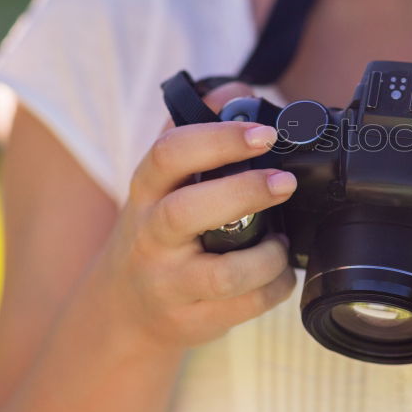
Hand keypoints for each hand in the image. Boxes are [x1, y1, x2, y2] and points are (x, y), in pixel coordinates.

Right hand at [95, 82, 298, 350]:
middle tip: (285, 181)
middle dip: (244, 193)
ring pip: (222, 273)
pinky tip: (281, 274)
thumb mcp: (165, 181)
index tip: (264, 133)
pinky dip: (274, 289)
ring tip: (282, 242)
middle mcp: (151, 236)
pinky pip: (243, 307)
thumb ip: (197, 129)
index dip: (218, 139)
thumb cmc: (160, 231)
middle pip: (188, 211)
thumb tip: (238, 91)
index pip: (169, 154)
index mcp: (147, 191)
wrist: (126, 309)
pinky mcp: (190, 320)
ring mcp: (168, 283)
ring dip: (267, 256)